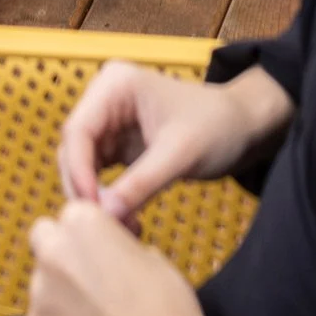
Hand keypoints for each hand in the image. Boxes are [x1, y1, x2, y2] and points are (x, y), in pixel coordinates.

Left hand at [25, 199, 209, 315]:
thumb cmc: (165, 306)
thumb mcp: (151, 254)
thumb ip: (118, 241)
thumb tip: (110, 245)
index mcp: (82, 221)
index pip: (72, 213)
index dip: (90, 232)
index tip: (104, 248)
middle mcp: (53, 250)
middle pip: (45, 239)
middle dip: (62, 250)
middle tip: (90, 277)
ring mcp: (39, 291)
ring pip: (42, 281)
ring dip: (59, 290)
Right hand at [59, 59, 289, 220]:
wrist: (241, 127)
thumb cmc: (216, 126)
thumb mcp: (180, 155)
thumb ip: (142, 183)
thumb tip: (104, 215)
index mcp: (115, 85)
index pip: (77, 130)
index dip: (78, 172)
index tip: (94, 211)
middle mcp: (104, 100)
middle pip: (74, 151)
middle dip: (86, 191)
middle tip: (108, 230)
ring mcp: (109, 123)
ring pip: (82, 168)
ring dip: (96, 201)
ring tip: (123, 229)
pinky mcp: (117, 146)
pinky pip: (98, 177)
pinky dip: (108, 201)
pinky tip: (126, 221)